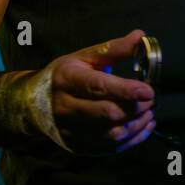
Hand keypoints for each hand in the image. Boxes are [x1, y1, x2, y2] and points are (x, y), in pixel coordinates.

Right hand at [32, 30, 155, 154]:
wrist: (34, 103)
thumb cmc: (66, 75)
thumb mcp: (85, 56)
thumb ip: (114, 48)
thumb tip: (141, 36)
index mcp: (67, 79)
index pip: (98, 87)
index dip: (126, 90)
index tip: (149, 91)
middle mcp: (66, 106)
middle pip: (107, 113)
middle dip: (135, 107)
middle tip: (151, 99)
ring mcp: (70, 130)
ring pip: (112, 134)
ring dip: (137, 124)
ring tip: (149, 112)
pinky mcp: (78, 147)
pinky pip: (111, 148)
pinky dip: (133, 138)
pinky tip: (144, 125)